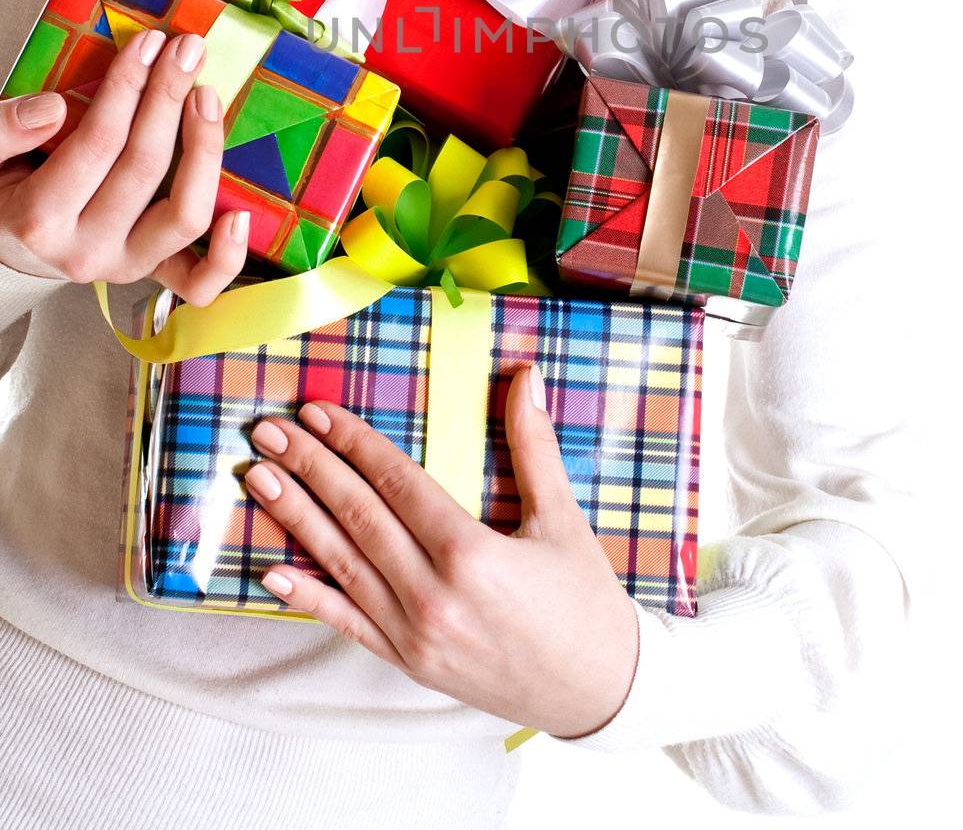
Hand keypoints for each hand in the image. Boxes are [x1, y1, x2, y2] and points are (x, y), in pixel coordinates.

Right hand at [0, 26, 248, 303]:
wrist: (9, 241)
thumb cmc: (4, 189)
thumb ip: (2, 130)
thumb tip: (54, 108)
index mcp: (39, 218)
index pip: (98, 143)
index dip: (128, 87)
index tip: (148, 44)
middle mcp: (85, 251)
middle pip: (145, 167)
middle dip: (169, 98)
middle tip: (186, 50)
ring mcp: (123, 267)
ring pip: (183, 215)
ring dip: (205, 148)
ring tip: (206, 95)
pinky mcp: (151, 275)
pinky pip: (199, 283)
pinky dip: (228, 254)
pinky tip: (242, 213)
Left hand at [244, 363, 639, 738]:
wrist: (600, 692)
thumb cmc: (586, 602)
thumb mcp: (564, 518)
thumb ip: (534, 445)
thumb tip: (526, 375)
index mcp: (470, 553)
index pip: (396, 483)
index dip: (353, 443)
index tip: (316, 411)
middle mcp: (432, 596)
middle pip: (357, 517)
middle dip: (308, 468)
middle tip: (267, 431)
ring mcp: (414, 635)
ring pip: (342, 565)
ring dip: (295, 518)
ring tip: (257, 478)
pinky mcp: (409, 663)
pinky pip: (348, 625)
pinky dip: (308, 598)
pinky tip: (270, 573)